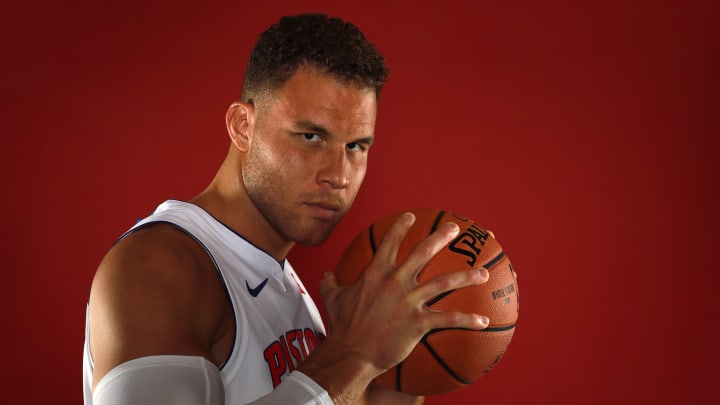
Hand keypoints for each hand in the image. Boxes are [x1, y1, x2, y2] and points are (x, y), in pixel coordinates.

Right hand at [320, 212, 489, 374]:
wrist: (350, 354)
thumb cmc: (341, 327)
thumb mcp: (332, 299)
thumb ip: (331, 283)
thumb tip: (326, 274)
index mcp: (376, 273)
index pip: (390, 241)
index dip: (401, 226)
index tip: (411, 217)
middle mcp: (395, 282)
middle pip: (424, 252)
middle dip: (442, 237)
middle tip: (455, 229)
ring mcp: (409, 301)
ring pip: (444, 282)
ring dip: (467, 276)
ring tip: (483, 273)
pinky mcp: (419, 323)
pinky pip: (449, 319)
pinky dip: (468, 320)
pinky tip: (483, 321)